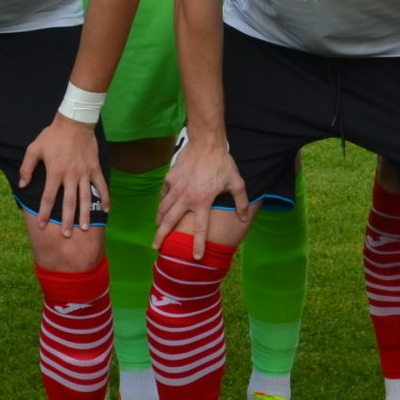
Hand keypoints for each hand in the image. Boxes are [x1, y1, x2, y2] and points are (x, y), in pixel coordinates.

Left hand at [20, 113, 105, 233]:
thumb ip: (27, 168)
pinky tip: (106, 210)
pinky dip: (105, 198)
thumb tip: (22, 184)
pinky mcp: (94, 168)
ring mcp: (84, 173)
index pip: (49, 198)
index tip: (43, 225)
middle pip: (69, 203)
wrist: (75, 122)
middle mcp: (70, 176)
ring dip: (85, 214)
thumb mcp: (34, 149)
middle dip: (67, 220)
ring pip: (85, 198)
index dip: (45, 212)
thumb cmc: (52, 136)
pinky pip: (101, 185)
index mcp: (55, 172)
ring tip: (84, 228)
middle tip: (67, 235)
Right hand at [156, 131, 247, 258]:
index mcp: (203, 201)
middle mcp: (186, 197)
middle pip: (170, 221)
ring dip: (159, 220)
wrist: (206, 142)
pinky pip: (164, 194)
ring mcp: (176, 187)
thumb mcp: (236, 182)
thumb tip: (244, 218)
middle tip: (156, 246)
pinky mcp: (170, 178)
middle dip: (161, 236)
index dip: (198, 244)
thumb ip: (241, 202)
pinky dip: (163, 201)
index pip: (200, 228)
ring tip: (157, 228)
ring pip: (163, 208)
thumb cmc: (222, 162)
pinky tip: (163, 205)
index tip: (195, 257)